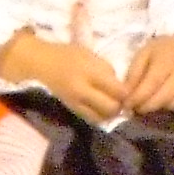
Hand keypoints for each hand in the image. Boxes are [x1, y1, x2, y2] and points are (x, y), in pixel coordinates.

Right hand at [0, 29, 128, 123]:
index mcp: (89, 72)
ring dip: (111, 113)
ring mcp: (76, 102)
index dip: (127, 92)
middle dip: (121, 105)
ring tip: (113, 104)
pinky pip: (91, 119)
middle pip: (111, 107)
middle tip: (123, 99)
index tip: (131, 89)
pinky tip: (102, 109)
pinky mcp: (72, 110)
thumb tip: (121, 88)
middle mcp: (82, 90)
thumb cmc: (68, 55)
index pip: (117, 90)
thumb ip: (107, 70)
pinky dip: (100, 116)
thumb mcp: (91, 55)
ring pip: (102, 117)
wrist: (42, 64)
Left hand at [120, 34, 173, 116]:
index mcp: (167, 56)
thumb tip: (126, 94)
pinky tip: (163, 103)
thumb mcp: (142, 56)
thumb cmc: (157, 52)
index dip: (139, 96)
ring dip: (158, 107)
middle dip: (146, 105)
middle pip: (165, 94)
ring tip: (147, 105)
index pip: (153, 81)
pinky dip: (173, 107)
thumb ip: (133, 74)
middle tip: (135, 108)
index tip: (127, 104)